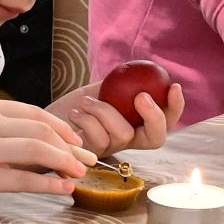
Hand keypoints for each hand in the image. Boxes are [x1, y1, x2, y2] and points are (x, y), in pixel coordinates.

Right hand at [0, 99, 86, 208]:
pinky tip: (62, 190)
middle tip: (88, 159)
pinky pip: (25, 180)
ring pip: (38, 151)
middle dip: (71, 145)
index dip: (62, 128)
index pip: (35, 112)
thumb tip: (44, 145)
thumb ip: (2, 132)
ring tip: (78, 173)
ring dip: (65, 162)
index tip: (77, 141)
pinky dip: (49, 185)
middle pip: (42, 130)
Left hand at [50, 81, 185, 157]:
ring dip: (105, 111)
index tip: (173, 86)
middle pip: (156, 138)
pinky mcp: (93, 156)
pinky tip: (75, 113)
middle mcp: (130, 140)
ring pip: (123, 133)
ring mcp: (112, 150)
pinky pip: (99, 138)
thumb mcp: (105, 88)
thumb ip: (125, 83)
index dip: (175, 107)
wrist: (47, 120)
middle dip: (154, 117)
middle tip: (141, 97)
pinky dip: (87, 120)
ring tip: (86, 101)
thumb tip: (143, 67)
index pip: (167, 120)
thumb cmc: (80, 102)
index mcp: (138, 122)